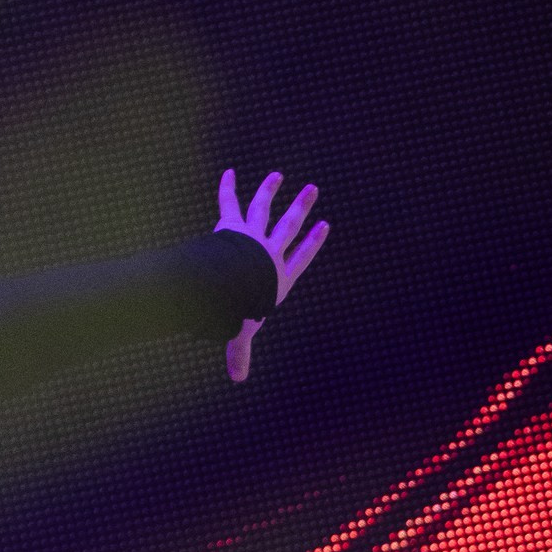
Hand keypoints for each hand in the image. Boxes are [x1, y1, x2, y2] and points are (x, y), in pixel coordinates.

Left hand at [215, 169, 327, 383]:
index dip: (312, 242)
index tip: (324, 226)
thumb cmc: (241, 310)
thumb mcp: (242, 333)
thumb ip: (239, 353)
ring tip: (277, 176)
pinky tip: (228, 172)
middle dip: (301, 208)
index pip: (300, 258)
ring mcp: (253, 236)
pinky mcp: (232, 226)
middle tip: (312, 189)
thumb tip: (237, 380)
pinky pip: (229, 203)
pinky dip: (227, 188)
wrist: (231, 285)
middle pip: (289, 226)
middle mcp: (269, 251)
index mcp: (278, 276)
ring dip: (270, 191)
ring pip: (264, 208)